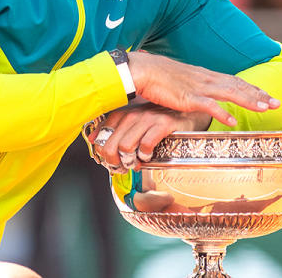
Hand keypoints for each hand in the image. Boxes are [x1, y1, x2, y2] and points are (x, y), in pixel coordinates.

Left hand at [93, 100, 210, 171]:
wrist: (187, 112)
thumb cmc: (159, 122)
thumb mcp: (135, 125)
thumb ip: (116, 131)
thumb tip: (94, 140)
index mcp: (123, 114)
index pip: (102, 135)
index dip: (104, 153)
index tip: (111, 162)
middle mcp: (133, 115)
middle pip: (111, 144)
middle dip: (114, 161)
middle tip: (123, 168)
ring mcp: (148, 119)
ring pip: (125, 146)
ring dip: (129, 161)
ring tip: (136, 164)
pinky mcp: (163, 124)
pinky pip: (146, 143)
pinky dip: (145, 155)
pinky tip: (149, 156)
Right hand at [127, 50, 279, 126]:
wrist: (141, 70)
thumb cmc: (157, 75)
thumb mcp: (180, 79)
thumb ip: (193, 86)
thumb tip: (200, 94)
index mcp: (204, 75)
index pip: (234, 81)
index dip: (252, 89)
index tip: (266, 96)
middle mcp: (206, 79)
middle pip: (237, 86)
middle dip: (258, 95)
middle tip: (277, 103)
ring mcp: (198, 88)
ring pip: (229, 93)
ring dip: (248, 101)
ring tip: (264, 108)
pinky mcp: (187, 97)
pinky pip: (208, 105)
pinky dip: (221, 112)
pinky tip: (232, 120)